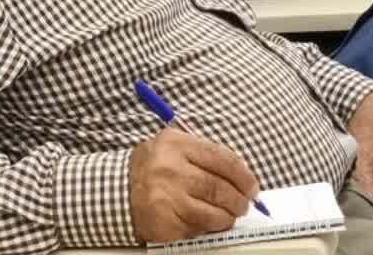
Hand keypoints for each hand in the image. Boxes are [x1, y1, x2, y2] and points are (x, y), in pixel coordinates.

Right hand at [129, 129, 260, 242]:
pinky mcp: (165, 223)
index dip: (244, 175)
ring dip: (228, 217)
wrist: (119, 190)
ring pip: (214, 213)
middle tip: (244, 204)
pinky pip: (199, 229)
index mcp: (175, 144)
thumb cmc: (156, 168)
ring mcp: (166, 198)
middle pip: (220, 188)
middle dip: (240, 200)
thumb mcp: (175, 147)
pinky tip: (208, 222)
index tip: (252, 186)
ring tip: (229, 215)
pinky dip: (210, 228)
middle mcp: (169, 169)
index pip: (221, 159)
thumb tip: (244, 177)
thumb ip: (206, 155)